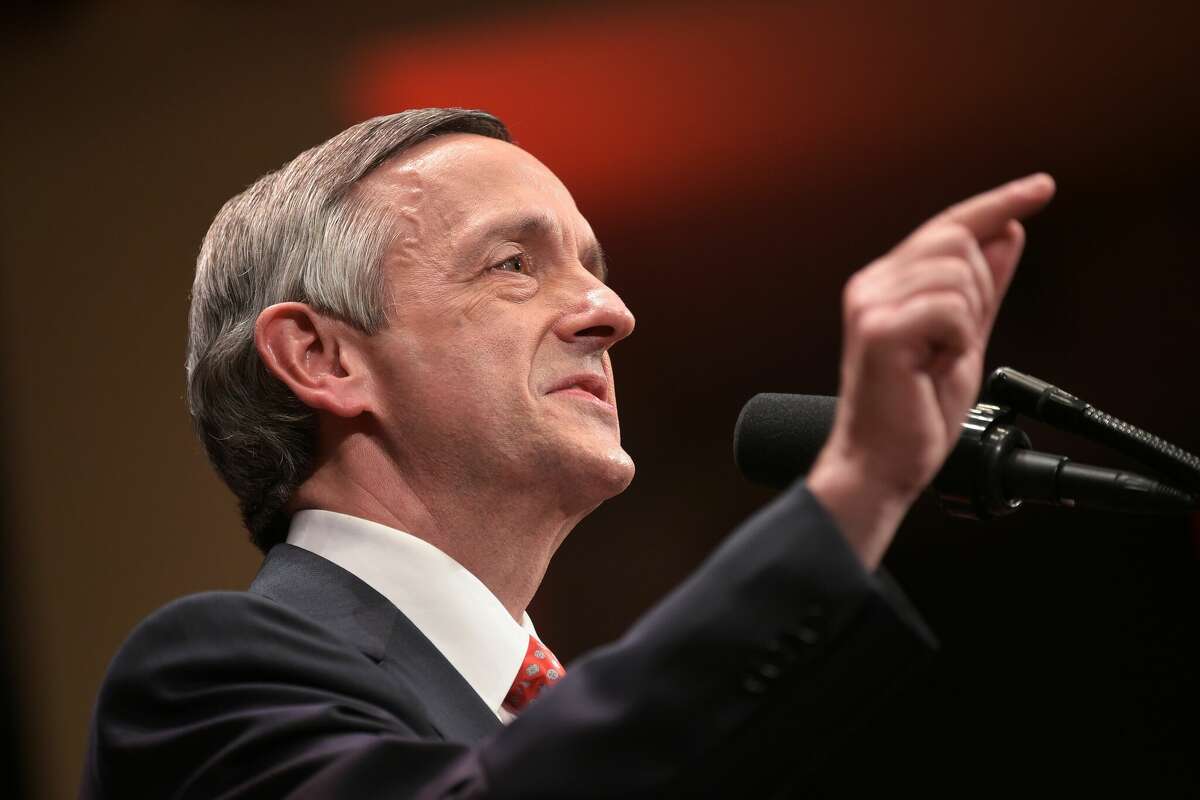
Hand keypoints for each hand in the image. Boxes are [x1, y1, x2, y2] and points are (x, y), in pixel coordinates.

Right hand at [807, 173, 1055, 568]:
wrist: (881, 464)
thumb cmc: (913, 413)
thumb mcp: (963, 341)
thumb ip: (984, 288)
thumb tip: (1008, 236)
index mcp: (886, 284)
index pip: (948, 226)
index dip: (998, 202)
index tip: (1041, 188)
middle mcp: (872, 286)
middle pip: (957, 240)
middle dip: (980, 288)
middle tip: (958, 342)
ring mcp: (871, 304)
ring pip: (958, 273)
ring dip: (967, 321)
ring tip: (938, 359)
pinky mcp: (879, 330)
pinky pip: (950, 309)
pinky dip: (957, 341)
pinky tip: (932, 367)